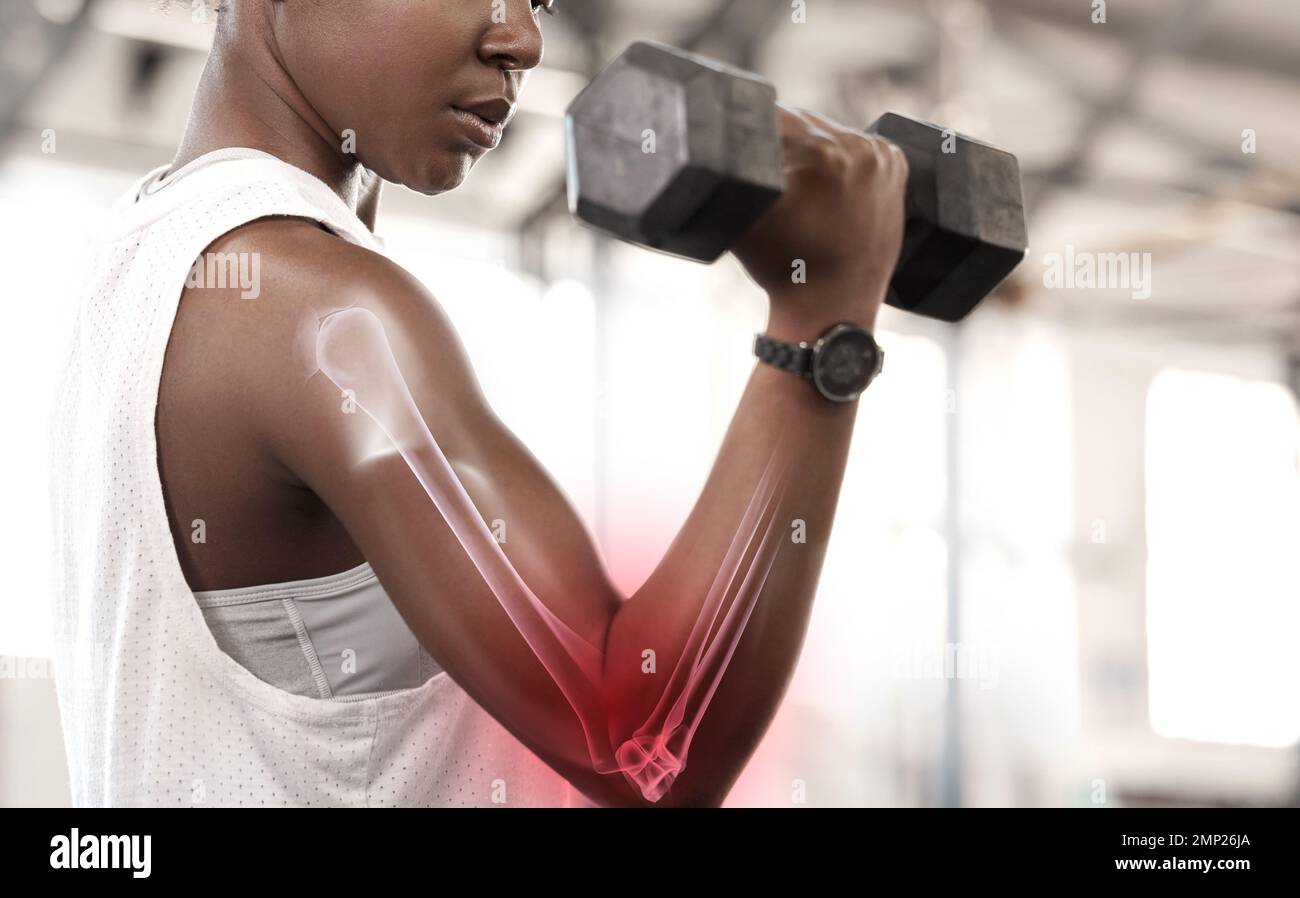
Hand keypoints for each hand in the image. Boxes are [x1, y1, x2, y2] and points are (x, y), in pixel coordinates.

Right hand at [732, 105, 907, 331]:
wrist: (832, 308)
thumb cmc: (782, 268)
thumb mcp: (743, 215)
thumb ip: (731, 167)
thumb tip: (713, 134)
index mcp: (817, 152)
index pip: (773, 116)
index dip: (752, 129)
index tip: (746, 151)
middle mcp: (856, 147)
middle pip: (804, 122)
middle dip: (784, 141)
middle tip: (775, 178)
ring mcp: (880, 156)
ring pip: (830, 132)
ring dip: (812, 148)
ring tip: (802, 189)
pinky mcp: (895, 165)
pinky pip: (858, 146)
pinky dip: (841, 159)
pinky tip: (829, 187)